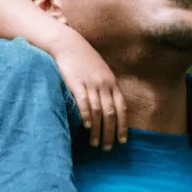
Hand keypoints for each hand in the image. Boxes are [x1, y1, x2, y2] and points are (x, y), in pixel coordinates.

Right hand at [52, 33, 125, 148]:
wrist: (68, 44)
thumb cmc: (84, 60)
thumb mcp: (101, 73)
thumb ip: (106, 89)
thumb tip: (110, 108)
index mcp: (112, 83)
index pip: (122, 108)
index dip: (123, 126)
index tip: (122, 141)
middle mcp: (104, 84)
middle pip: (111, 113)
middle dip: (110, 133)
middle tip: (107, 148)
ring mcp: (90, 83)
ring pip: (98, 111)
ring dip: (98, 130)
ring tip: (95, 144)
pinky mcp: (76, 82)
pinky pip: (83, 101)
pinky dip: (86, 115)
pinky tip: (86, 126)